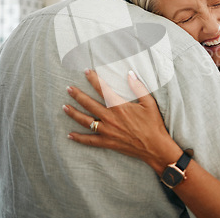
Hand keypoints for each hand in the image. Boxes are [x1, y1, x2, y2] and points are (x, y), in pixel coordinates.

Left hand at [63, 69, 181, 172]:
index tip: (86, 71)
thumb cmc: (153, 124)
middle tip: (68, 88)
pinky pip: (90, 141)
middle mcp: (110, 118)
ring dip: (74, 113)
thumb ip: (138, 87)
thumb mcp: (149, 103)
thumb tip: (130, 74)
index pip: (103, 89)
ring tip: (64, 107)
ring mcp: (107, 131)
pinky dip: (79, 138)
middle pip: (89, 104)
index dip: (94, 79)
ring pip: (85, 121)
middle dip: (78, 95)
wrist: (155, 147)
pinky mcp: (107, 142)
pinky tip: (70, 135)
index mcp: (119, 106)